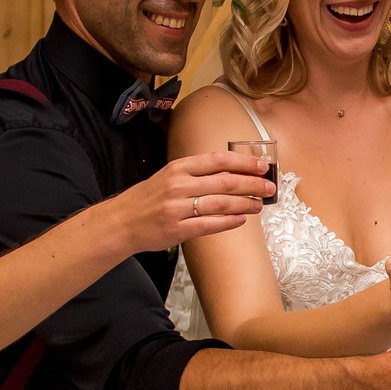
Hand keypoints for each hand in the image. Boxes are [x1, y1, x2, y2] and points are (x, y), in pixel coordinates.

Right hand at [117, 150, 271, 251]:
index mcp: (178, 168)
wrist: (121, 222)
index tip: (262, 165)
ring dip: (245, 204)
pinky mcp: (176, 229)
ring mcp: (177, 208)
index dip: (243, 162)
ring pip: (221, 204)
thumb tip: (232, 172)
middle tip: (269, 188)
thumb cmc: (149, 198)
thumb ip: (196, 173)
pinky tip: (241, 219)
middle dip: (252, 184)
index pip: (218, 160)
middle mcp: (178, 185)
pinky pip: (209, 224)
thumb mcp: (169, 176)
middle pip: (225, 182)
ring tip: (259, 205)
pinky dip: (229, 221)